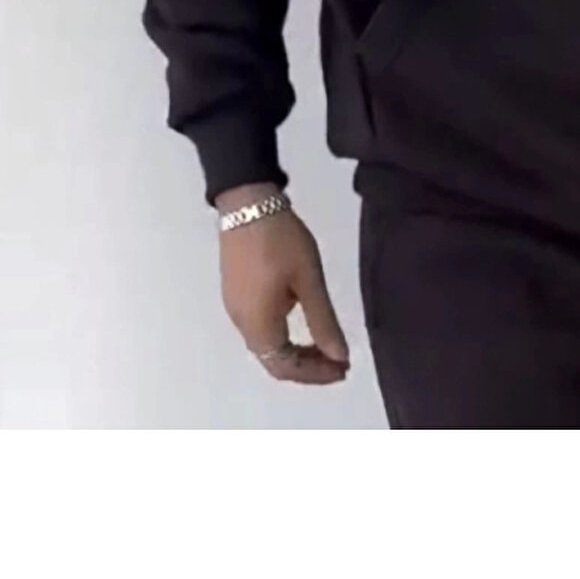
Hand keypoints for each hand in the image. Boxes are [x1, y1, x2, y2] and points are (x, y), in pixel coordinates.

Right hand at [216, 192, 349, 383]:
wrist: (248, 204)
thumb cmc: (281, 242)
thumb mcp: (309, 281)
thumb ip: (323, 322)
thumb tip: (339, 357)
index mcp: (258, 325)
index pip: (285, 368)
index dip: (315, 374)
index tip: (343, 368)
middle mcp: (241, 323)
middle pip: (273, 360)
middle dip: (307, 366)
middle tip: (339, 361)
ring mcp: (235, 308)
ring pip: (266, 345)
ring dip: (296, 351)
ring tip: (327, 344)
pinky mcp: (236, 293)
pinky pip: (260, 327)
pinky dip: (283, 335)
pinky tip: (304, 320)